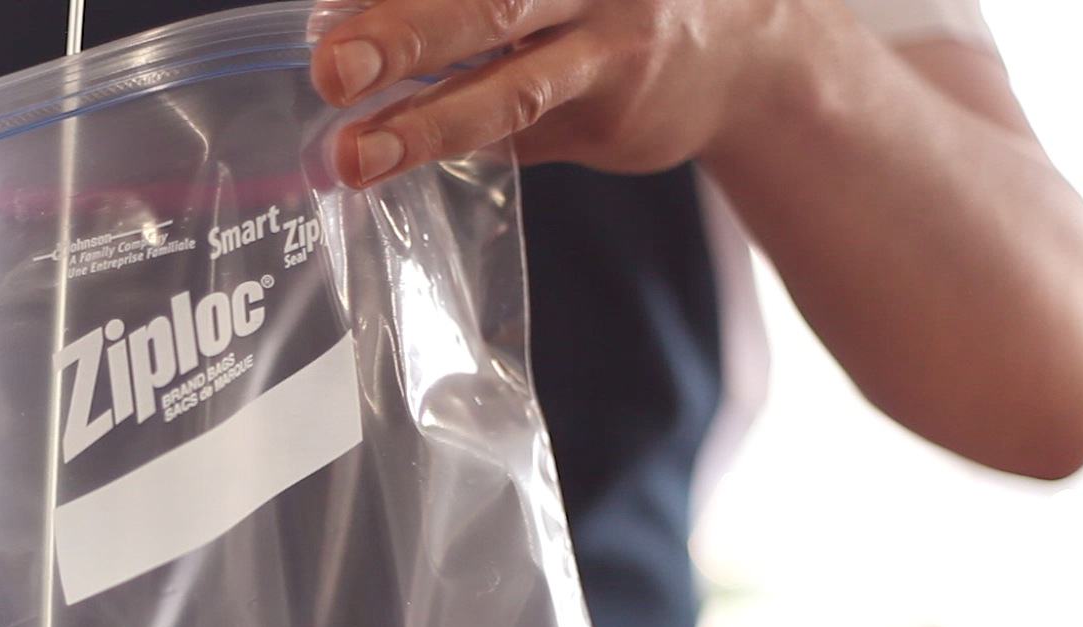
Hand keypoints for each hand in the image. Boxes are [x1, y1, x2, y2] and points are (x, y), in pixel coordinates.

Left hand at [308, 0, 800, 185]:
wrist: (756, 46)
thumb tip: (344, 15)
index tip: (326, 9)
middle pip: (490, 0)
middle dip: (405, 32)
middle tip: (333, 65)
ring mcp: (612, 48)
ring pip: (511, 88)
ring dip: (425, 125)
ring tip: (355, 154)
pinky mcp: (613, 118)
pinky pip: (520, 135)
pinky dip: (453, 140)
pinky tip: (395, 153)